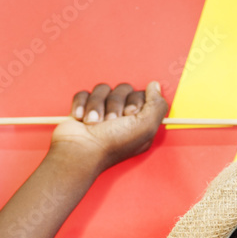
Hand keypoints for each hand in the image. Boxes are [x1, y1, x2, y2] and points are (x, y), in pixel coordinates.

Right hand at [51, 81, 168, 170]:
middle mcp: (122, 117)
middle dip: (114, 105)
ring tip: (93, 123)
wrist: (79, 152)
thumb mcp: (146, 127)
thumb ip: (157, 104)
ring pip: (103, 89)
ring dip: (96, 106)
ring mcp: (102, 112)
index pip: (141, 94)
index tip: (129, 115)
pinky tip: (80, 118)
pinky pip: (85, 93)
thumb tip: (155, 85)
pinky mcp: (84, 109)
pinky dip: (81, 105)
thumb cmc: (113, 144)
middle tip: (110, 122)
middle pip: (122, 90)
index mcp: (139, 122)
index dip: (135, 101)